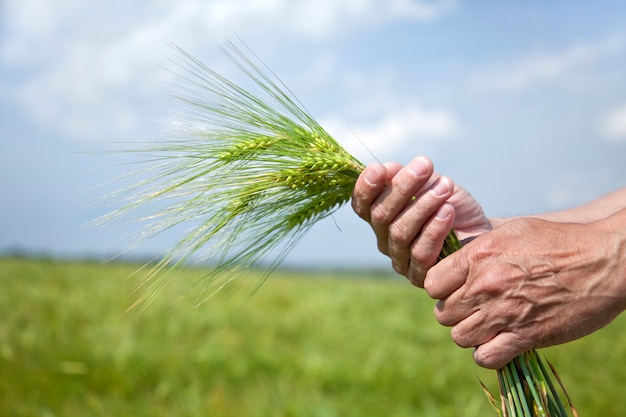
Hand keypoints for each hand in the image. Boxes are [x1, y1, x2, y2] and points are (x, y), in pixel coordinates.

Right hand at [351, 156, 490, 286]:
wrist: (481, 233)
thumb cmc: (451, 204)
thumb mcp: (430, 183)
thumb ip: (408, 177)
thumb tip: (387, 168)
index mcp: (379, 216)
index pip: (362, 204)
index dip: (365, 188)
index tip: (379, 169)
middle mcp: (384, 239)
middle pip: (381, 216)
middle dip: (401, 188)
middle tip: (424, 166)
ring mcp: (400, 260)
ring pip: (400, 232)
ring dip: (423, 205)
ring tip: (445, 186)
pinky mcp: (419, 276)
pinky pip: (421, 253)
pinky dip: (434, 229)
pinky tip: (448, 211)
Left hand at [425, 216, 625, 368]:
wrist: (605, 260)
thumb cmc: (559, 241)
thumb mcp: (512, 231)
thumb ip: (478, 248)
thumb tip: (455, 259)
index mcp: (479, 256)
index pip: (432, 283)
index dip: (441, 288)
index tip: (455, 288)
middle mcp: (485, 284)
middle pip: (443, 313)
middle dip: (455, 312)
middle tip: (474, 308)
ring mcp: (504, 312)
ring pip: (460, 337)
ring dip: (471, 333)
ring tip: (487, 324)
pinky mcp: (526, 336)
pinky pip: (485, 357)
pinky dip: (488, 353)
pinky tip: (499, 341)